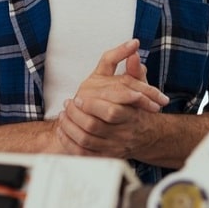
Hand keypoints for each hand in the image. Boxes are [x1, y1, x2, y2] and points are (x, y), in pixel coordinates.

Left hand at [54, 39, 167, 157]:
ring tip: (63, 115)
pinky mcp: (103, 156)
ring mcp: (113, 147)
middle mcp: (123, 134)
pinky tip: (62, 130)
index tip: (78, 96)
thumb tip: (133, 52)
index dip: (92, 105)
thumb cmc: (138, 108)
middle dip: (76, 115)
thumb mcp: (139, 88)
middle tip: (68, 104)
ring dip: (69, 126)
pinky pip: (82, 154)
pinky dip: (69, 142)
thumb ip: (134, 70)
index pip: (111, 112)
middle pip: (94, 127)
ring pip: (85, 140)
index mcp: (131, 116)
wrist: (145, 136)